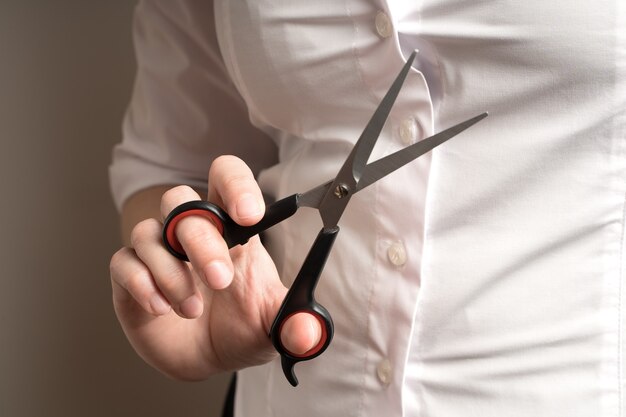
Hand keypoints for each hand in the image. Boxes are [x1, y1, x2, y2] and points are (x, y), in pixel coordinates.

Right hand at [109, 155, 320, 379]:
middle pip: (182, 203)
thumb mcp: (274, 328)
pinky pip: (123, 262)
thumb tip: (308, 336)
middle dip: (201, 242)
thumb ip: (295, 327)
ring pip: (148, 232)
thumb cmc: (243, 328)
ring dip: (171, 272)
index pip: (226, 178)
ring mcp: (159, 254)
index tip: (249, 214)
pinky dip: (140, 284)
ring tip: (192, 309)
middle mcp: (192, 234)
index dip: (235, 185)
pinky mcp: (131, 279)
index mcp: (232, 231)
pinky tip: (161, 309)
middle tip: (220, 280)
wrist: (209, 360)